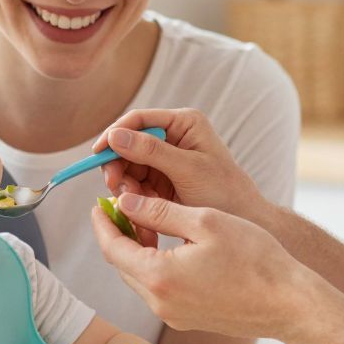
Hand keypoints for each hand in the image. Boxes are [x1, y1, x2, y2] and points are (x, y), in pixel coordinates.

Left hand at [90, 193, 318, 339]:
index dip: (102, 223)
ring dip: (136, 251)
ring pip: (139, 278)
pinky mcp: (187, 320)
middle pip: (122, 265)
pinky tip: (168, 247)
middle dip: (117, 234)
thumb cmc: (254, 258)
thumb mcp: (205, 221)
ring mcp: (173, 315)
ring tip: (146, 221)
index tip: (99, 203)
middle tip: (121, 206)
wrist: (288, 303)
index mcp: (158, 276)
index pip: (112, 248)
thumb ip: (159, 212)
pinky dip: (154, 266)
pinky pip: (158, 290)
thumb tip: (124, 202)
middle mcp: (159, 302)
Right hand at [93, 109, 269, 241]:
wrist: (246, 223)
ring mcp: (166, 161)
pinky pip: (136, 187)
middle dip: (119, 166)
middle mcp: (173, 137)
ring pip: (129, 168)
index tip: (97, 153)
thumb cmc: (225, 192)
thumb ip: (152, 151)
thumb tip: (116, 136)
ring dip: (125, 186)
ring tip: (132, 204)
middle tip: (115, 187)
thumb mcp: (188, 170)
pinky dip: (133, 200)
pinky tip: (139, 213)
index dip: (115, 134)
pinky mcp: (162, 183)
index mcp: (184, 123)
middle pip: (129, 145)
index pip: (139, 120)